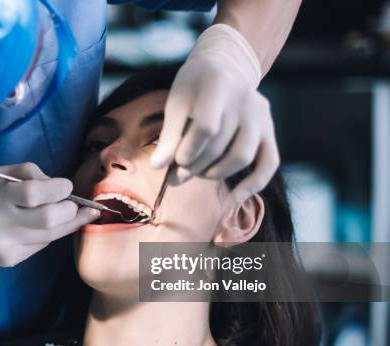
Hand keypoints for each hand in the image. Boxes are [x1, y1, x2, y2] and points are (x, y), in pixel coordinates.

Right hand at [0, 163, 99, 271]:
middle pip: (48, 219)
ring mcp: (4, 245)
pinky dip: (48, 233)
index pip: (34, 193)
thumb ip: (28, 173)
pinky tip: (46, 226)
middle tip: (73, 203)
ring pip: (50, 236)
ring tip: (79, 213)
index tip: (66, 186)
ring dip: (69, 223)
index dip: (58, 189)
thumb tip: (61, 187)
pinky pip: (40, 245)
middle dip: (69, 210)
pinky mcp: (9, 259)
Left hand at [150, 24, 278, 202]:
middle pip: (220, 146)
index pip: (206, 126)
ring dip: (215, 173)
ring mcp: (261, 116)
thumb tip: (156, 166)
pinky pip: (269, 162)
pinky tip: (235, 198)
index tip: (175, 160)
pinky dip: (253, 184)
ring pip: (241, 157)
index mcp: (218, 86)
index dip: (189, 149)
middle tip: (176, 175)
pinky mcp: (270, 130)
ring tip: (197, 173)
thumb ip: (169, 134)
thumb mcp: (177, 102)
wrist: (226, 66)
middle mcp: (245, 100)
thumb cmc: (195, 86)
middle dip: (194, 166)